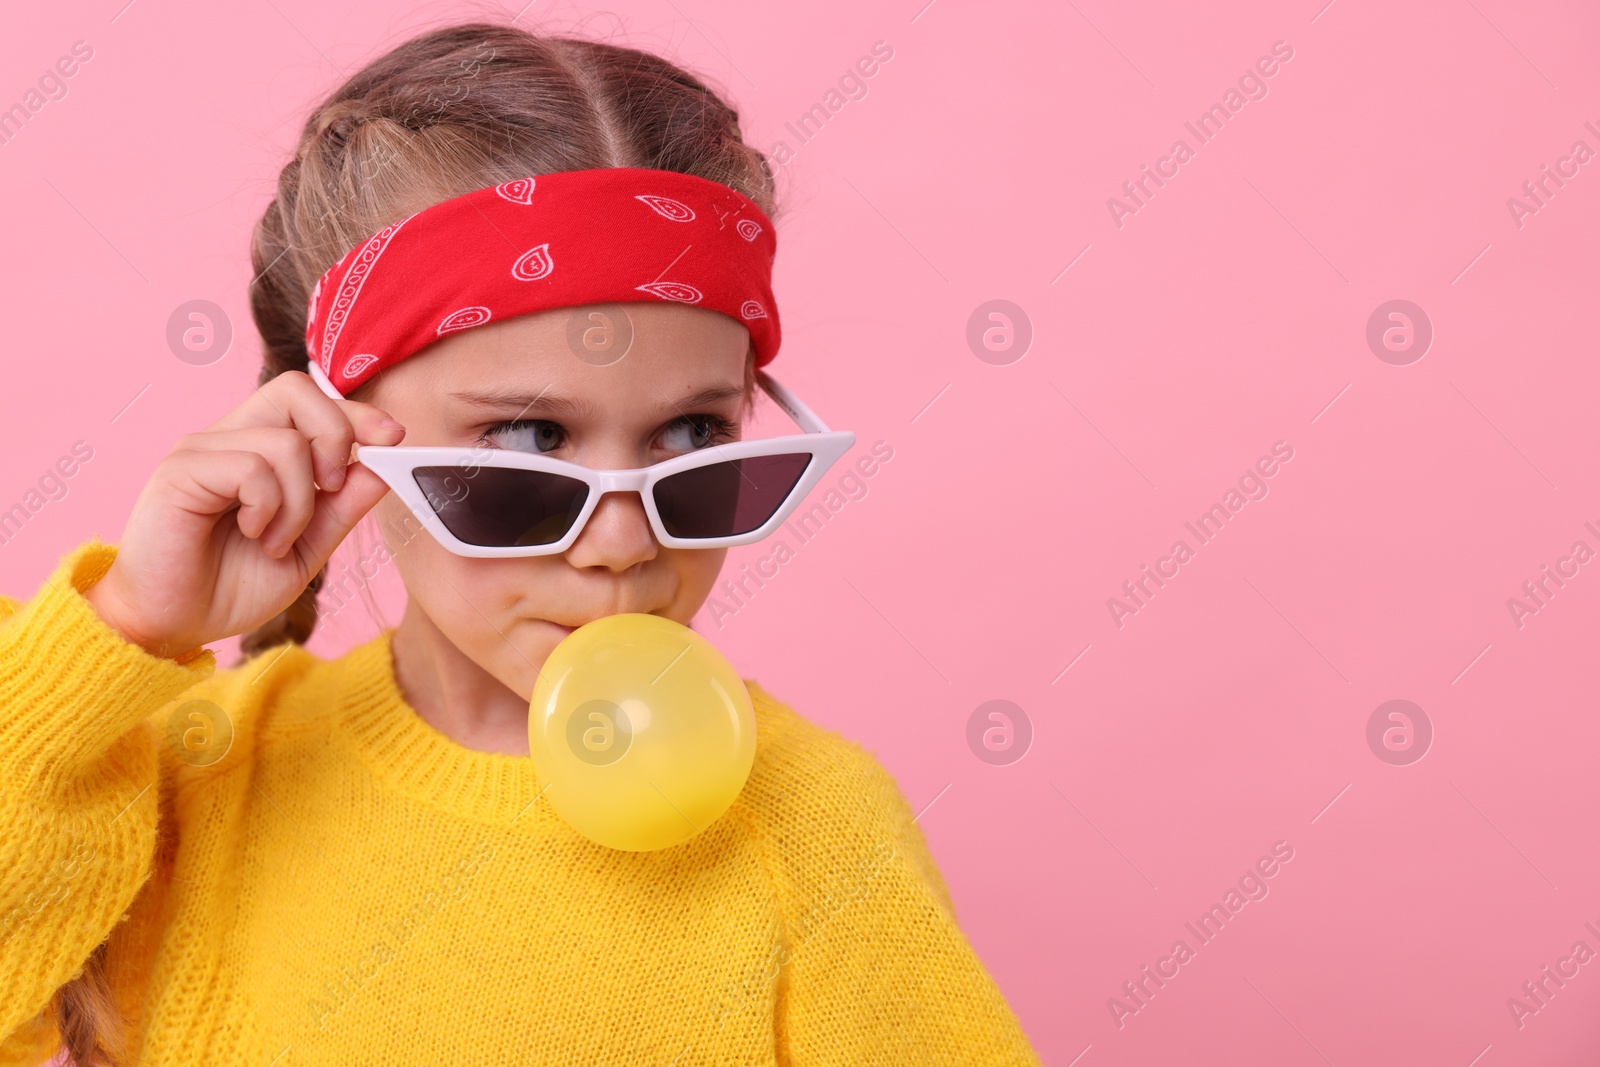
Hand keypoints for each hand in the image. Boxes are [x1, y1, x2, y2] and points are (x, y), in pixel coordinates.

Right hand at [82, 370, 406, 658]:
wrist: (169, 626)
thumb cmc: (228, 587)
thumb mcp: (308, 549)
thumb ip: (342, 508)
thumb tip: (381, 467)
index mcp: (257, 449)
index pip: (311, 400)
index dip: (356, 413)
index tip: (393, 438)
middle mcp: (229, 438)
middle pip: (297, 390)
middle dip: (336, 435)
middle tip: (332, 490)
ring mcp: (201, 449)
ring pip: (286, 442)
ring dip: (300, 503)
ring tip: (276, 540)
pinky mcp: (180, 470)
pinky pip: (253, 469)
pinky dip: (269, 508)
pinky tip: (253, 535)